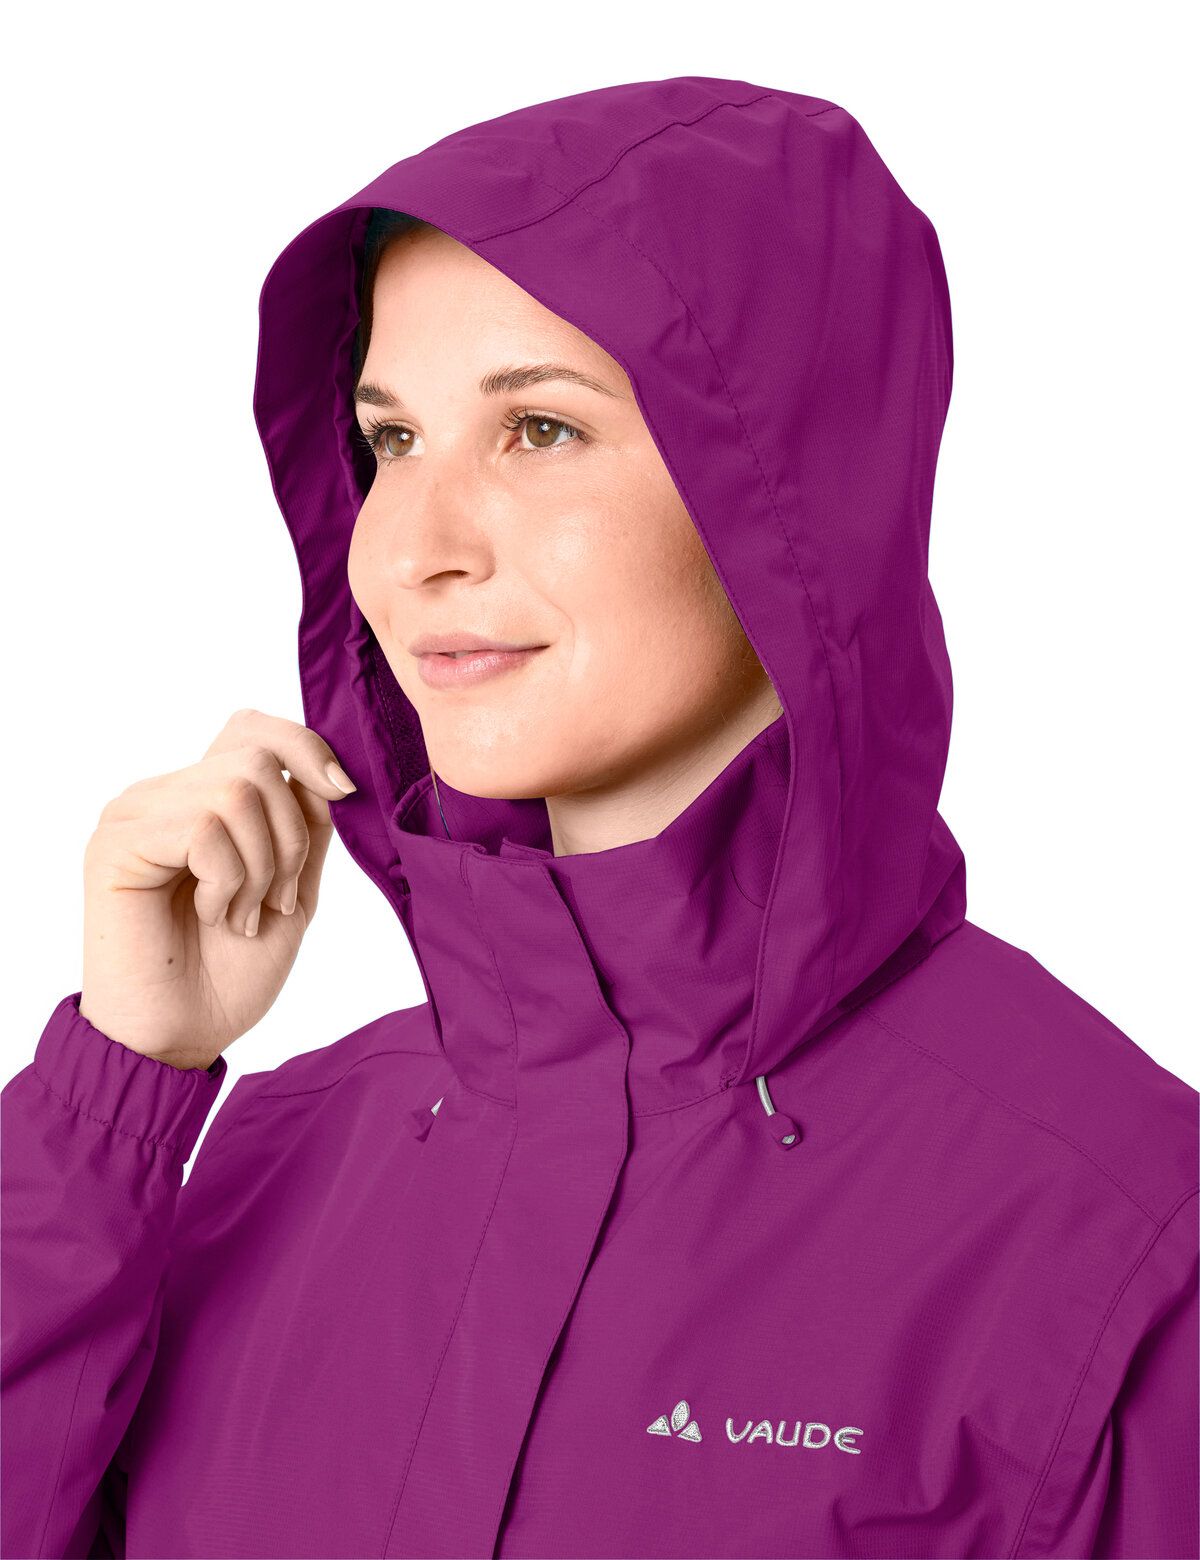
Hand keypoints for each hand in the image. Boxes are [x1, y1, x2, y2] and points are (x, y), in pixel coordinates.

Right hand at [79, 708, 356, 1069]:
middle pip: (256, 758)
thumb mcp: (295, 889)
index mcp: (201, 799)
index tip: (343, 791)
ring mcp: (133, 815)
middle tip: (275, 899)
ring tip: (240, 915)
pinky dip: (228, 880)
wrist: (184, 1036)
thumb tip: (326, 772)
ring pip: (236, 789)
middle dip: (290, 835)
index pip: (251, 728)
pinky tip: (211, 916)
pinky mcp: (115, 844)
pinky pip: (204, 828)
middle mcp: (162, 796)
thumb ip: (308, 827)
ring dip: (261, 866)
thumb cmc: (232, 972)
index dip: (303, 745)